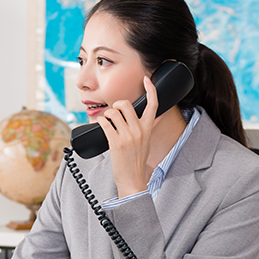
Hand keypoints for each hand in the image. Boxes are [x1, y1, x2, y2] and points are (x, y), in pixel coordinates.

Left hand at [97, 76, 158, 197]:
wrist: (132, 179)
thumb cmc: (137, 160)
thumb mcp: (147, 141)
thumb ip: (150, 126)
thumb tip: (158, 114)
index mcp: (147, 129)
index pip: (153, 104)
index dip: (151, 89)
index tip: (146, 79)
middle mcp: (139, 130)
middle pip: (126, 104)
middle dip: (116, 105)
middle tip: (113, 112)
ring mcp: (127, 136)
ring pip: (113, 113)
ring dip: (106, 115)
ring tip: (106, 122)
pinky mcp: (115, 142)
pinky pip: (104, 123)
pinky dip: (99, 122)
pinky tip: (100, 125)